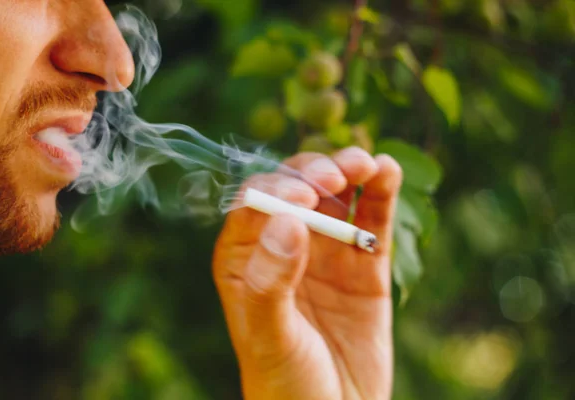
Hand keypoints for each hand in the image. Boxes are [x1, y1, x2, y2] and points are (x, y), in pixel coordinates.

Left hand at [213, 147, 402, 399]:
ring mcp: (326, 252)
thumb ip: (270, 281)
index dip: (277, 190)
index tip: (303, 199)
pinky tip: (386, 170)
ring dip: (348, 171)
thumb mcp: (269, 337)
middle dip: (312, 173)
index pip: (254, 204)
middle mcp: (284, 246)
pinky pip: (372, 220)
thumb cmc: (286, 384)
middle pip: (296, 189)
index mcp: (246, 259)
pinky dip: (380, 193)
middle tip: (333, 178)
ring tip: (365, 166)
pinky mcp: (365, 265)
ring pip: (336, 197)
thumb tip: (286, 220)